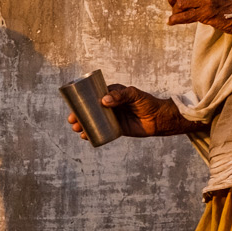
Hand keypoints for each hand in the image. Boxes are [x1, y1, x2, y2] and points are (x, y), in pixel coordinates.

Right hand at [68, 82, 186, 138]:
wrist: (158, 119)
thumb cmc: (147, 102)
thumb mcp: (134, 95)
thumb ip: (121, 96)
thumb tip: (104, 101)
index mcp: (111, 94)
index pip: (92, 96)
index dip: (80, 101)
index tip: (73, 107)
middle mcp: (109, 105)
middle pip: (89, 110)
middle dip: (78, 115)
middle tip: (73, 121)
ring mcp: (111, 117)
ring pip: (93, 121)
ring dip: (82, 125)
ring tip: (78, 130)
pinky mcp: (115, 128)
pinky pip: (101, 131)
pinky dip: (92, 134)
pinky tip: (86, 137)